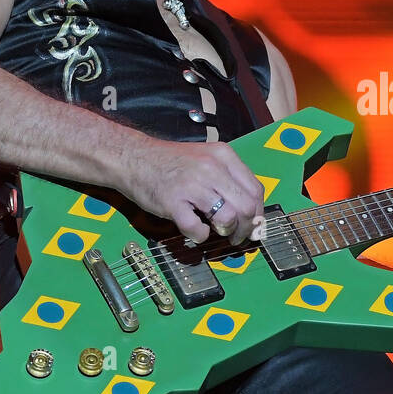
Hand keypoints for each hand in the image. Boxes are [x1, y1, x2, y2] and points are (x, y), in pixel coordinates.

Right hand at [123, 138, 264, 244]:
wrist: (133, 157)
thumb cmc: (171, 162)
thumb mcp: (206, 158)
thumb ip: (228, 179)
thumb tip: (250, 210)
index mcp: (224, 156)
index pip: (256, 190)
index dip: (259, 214)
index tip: (253, 225)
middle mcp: (211, 168)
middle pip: (247, 207)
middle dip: (246, 229)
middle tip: (238, 237)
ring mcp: (192, 185)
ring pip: (228, 218)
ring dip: (227, 232)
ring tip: (217, 232)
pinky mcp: (173, 202)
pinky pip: (197, 228)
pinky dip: (200, 235)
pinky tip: (195, 229)